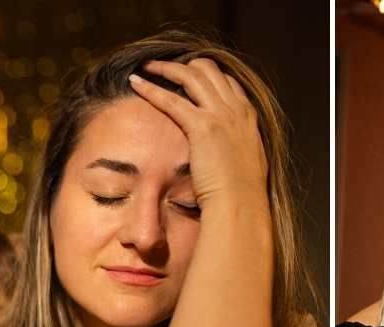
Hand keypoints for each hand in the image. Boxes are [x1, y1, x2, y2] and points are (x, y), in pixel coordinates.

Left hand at [129, 59, 268, 214]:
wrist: (242, 205)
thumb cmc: (242, 194)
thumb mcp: (248, 163)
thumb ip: (237, 148)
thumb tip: (227, 152)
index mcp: (248, 117)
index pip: (227, 81)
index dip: (206, 75)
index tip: (188, 77)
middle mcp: (236, 109)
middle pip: (209, 69)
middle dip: (184, 64)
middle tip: (163, 66)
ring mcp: (221, 115)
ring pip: (190, 75)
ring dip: (165, 67)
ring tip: (146, 66)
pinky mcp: (202, 126)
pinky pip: (171, 99)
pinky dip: (151, 87)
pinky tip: (135, 83)